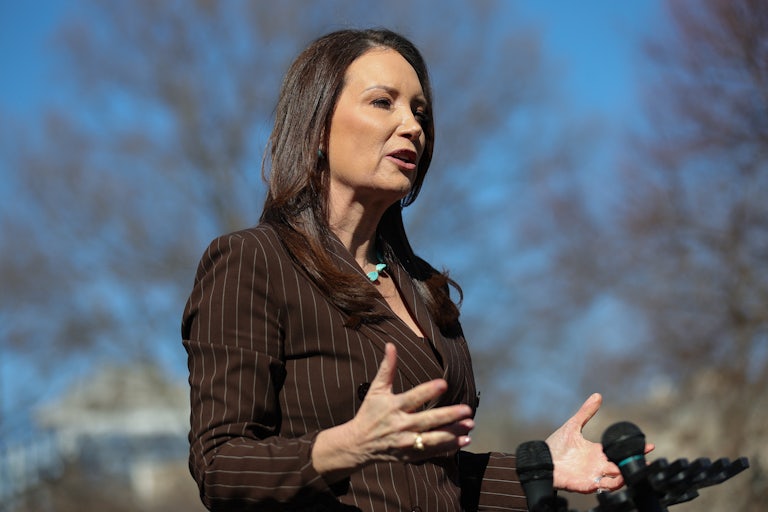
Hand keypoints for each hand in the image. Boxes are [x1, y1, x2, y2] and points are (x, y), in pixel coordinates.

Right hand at [313, 343, 473, 480]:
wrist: (357, 445)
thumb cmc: (369, 413)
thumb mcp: (376, 390)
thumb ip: (387, 368)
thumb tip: (391, 345)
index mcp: (393, 407)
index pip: (414, 398)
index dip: (428, 391)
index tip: (444, 384)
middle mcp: (400, 425)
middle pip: (428, 420)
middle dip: (448, 415)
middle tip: (467, 410)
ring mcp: (406, 443)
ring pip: (433, 439)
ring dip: (453, 433)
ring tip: (470, 425)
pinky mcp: (410, 456)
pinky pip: (432, 452)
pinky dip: (448, 447)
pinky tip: (464, 440)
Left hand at [545, 393, 653, 493]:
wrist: (542, 460)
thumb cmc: (556, 445)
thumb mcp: (573, 426)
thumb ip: (586, 412)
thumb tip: (597, 395)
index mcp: (597, 451)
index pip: (619, 451)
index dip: (634, 449)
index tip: (649, 445)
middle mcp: (598, 464)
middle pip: (622, 466)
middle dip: (635, 464)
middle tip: (645, 460)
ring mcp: (594, 475)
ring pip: (618, 479)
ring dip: (626, 474)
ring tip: (633, 469)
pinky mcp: (588, 484)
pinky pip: (605, 487)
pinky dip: (614, 483)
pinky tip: (620, 477)